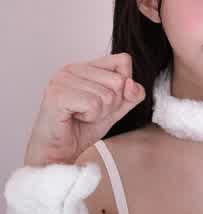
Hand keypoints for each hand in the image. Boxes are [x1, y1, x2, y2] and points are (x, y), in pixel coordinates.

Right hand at [24, 53, 145, 165]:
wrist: (59, 152)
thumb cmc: (81, 128)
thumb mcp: (116, 109)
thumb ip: (132, 95)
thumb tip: (131, 84)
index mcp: (86, 66)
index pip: (123, 61)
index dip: (123, 87)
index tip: (103, 101)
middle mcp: (72, 68)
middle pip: (118, 80)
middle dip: (110, 104)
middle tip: (89, 112)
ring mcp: (63, 79)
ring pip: (107, 95)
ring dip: (99, 113)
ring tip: (81, 116)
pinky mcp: (58, 94)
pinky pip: (93, 104)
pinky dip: (90, 117)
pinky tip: (75, 117)